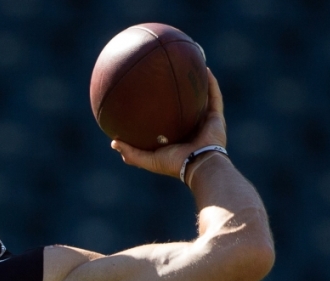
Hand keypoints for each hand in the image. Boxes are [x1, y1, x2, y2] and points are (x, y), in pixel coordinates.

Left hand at [111, 68, 226, 179]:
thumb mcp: (148, 159)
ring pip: (202, 98)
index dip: (160, 109)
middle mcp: (191, 128)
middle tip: (167, 77)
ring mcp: (205, 122)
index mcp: (177, 138)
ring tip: (189, 66)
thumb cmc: (174, 164)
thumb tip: (113, 142)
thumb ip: (131, 153)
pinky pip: (214, 96)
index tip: (148, 97)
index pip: (167, 121)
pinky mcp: (216, 117)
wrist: (199, 165)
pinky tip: (204, 68)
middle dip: (178, 92)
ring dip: (197, 83)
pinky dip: (211, 83)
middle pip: (185, 106)